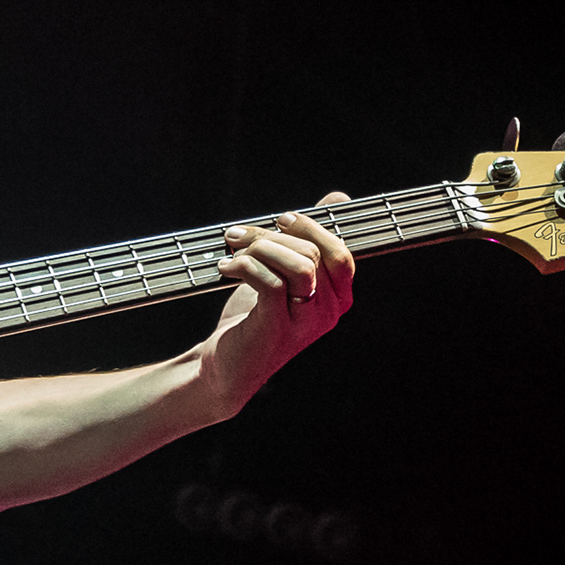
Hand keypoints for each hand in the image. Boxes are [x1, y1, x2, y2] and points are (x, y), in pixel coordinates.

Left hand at [197, 191, 354, 415]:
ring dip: (258, 248)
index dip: (310, 228)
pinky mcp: (276, 329)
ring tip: (230, 251)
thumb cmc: (257, 317)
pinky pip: (270, 282)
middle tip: (236, 235)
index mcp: (338, 297)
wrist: (228, 366)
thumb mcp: (285, 274)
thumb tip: (339, 198)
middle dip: (270, 234)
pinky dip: (244, 265)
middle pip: (313, 254)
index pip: (339, 252)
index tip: (279, 219)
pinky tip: (225, 268)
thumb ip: (310, 239)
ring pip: (298, 265)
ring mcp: (305, 323)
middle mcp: (329, 312)